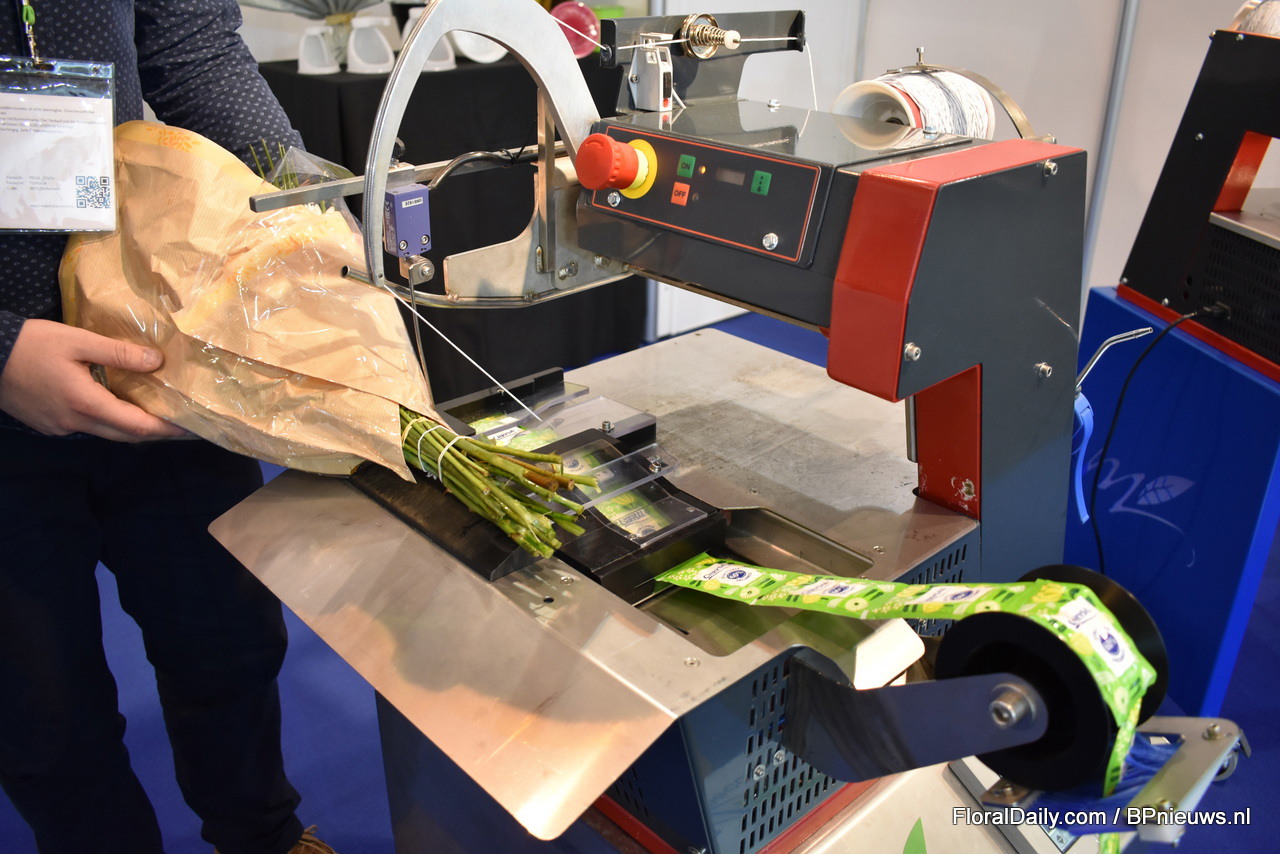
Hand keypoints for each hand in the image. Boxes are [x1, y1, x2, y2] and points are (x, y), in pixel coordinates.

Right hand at [0, 319, 186, 441]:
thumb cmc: (30, 344)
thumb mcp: (77, 341)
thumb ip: (118, 353)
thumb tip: (156, 361)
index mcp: (86, 404)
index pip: (137, 426)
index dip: (166, 429)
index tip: (191, 428)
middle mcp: (75, 423)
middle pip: (125, 435)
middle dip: (155, 432)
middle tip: (181, 425)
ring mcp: (59, 427)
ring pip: (105, 432)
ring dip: (131, 427)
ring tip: (156, 415)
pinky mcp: (48, 424)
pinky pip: (86, 427)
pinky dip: (108, 421)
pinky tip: (117, 407)